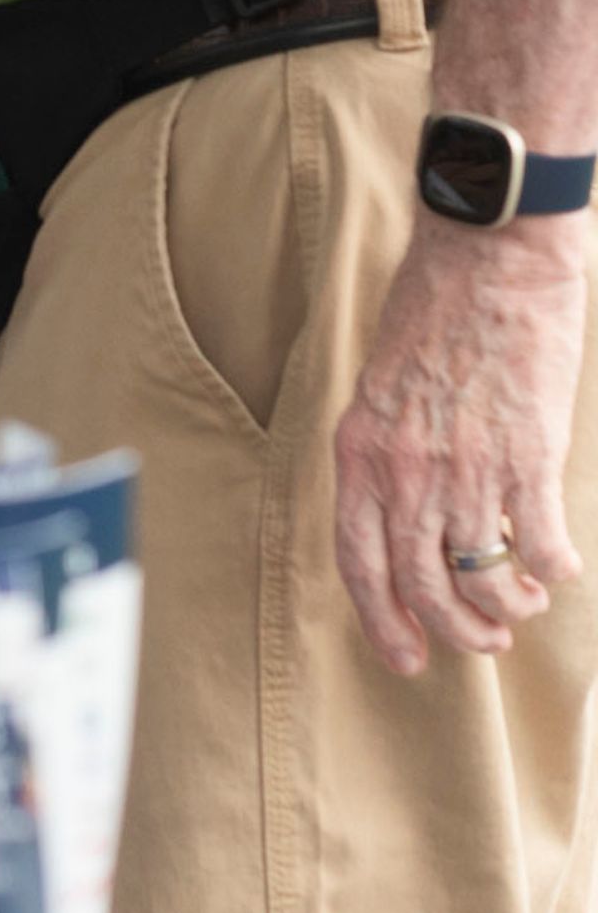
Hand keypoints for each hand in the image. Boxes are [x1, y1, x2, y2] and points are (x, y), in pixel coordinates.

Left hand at [333, 215, 589, 672]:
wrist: (488, 256)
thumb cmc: (435, 310)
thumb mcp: (381, 385)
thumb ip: (387, 449)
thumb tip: (408, 513)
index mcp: (360, 449)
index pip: (356, 558)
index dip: (380, 617)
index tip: (406, 656)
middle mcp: (405, 468)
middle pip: (420, 583)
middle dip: (453, 630)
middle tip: (481, 644)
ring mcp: (467, 466)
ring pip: (480, 577)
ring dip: (504, 608)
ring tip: (518, 608)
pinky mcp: (529, 456)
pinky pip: (541, 545)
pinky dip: (552, 571)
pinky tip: (557, 567)